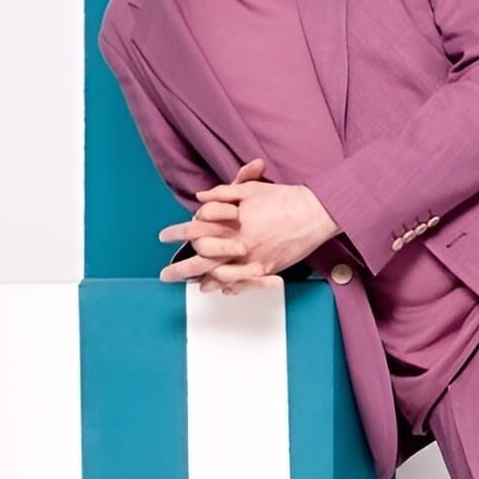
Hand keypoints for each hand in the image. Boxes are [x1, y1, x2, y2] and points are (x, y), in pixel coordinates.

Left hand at [157, 157, 342, 292]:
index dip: (176, 233)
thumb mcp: (251, 189)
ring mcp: (251, 259)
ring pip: (218, 277)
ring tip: (191, 285)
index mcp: (231, 222)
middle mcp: (238, 243)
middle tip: (166, 275)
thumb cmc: (285, 198)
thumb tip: (201, 197)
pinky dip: (228, 287)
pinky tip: (220, 288)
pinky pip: (241, 283)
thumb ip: (224, 192)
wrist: (314, 212)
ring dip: (202, 281)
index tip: (164, 236)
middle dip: (178, 269)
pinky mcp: (266, 269)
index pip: (194, 229)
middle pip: (200, 260)